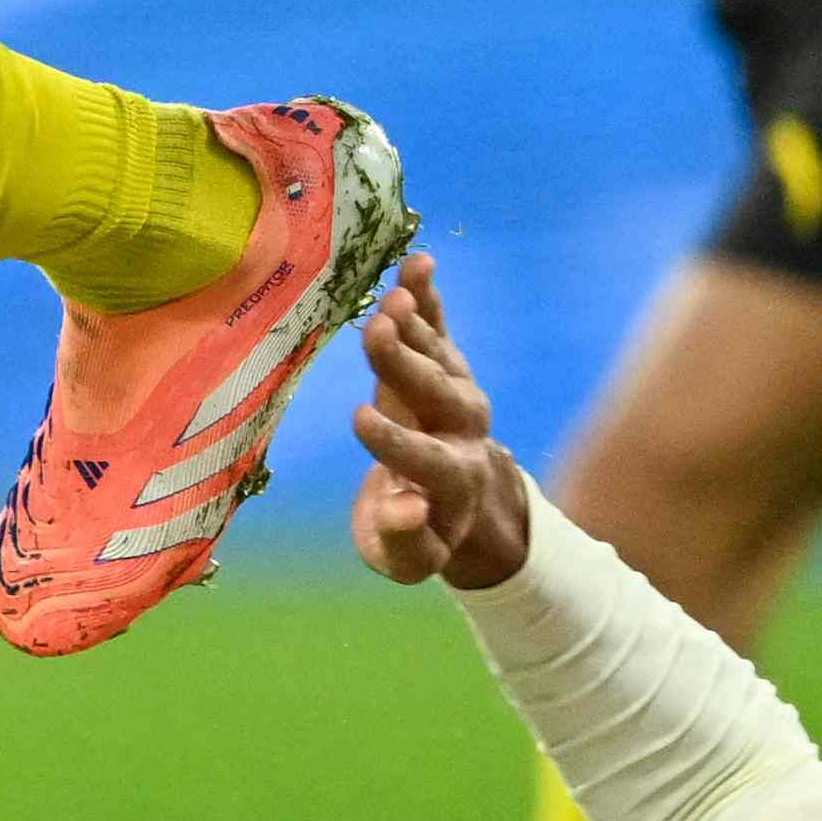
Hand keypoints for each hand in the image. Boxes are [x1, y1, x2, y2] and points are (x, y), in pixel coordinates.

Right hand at [337, 254, 539, 592]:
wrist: (460, 499)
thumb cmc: (417, 535)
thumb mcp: (405, 558)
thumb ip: (403, 538)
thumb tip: (406, 507)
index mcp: (450, 481)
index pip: (424, 458)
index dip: (395, 442)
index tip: (359, 419)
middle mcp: (462, 431)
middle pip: (436, 394)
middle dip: (406, 364)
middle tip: (378, 332)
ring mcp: (457, 393)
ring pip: (439, 355)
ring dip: (418, 322)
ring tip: (394, 293)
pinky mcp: (446, 367)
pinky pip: (440, 329)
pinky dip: (428, 297)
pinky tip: (416, 262)